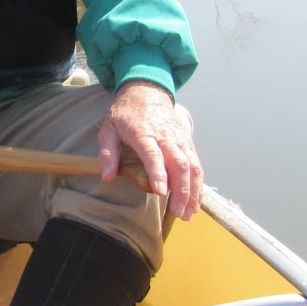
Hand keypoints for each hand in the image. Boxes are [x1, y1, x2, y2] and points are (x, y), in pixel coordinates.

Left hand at [97, 81, 203, 220]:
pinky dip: (199, 184)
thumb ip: (107, 152)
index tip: (161, 192)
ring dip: (193, 191)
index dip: (158, 173)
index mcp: (144, 133)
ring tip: (189, 213)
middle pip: (179, 164)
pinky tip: (196, 201)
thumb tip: (107, 176)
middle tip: (178, 213)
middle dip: (182, 190)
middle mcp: (166, 136)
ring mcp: (180, 139)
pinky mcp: (187, 141)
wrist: (148, 91)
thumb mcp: (109, 128)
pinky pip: (197, 164)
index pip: (154, 155)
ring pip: (192, 166)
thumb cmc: (126, 113)